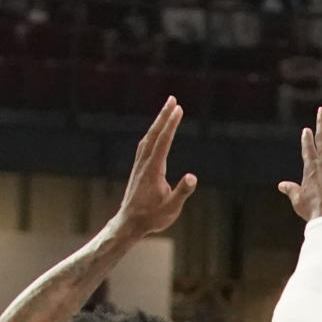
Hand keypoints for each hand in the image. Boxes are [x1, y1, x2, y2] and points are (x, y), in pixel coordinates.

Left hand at [113, 97, 196, 238]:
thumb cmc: (152, 218)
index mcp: (154, 169)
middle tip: (172, 98)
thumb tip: (192, 177)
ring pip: (148, 137)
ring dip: (157, 123)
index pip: (164, 141)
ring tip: (166, 111)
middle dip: (163, 115)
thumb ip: (182, 192)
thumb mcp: (171, 208)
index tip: (178, 109)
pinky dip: (151, 134)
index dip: (171, 124)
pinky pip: (145, 145)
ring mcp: (139, 165)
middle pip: (154, 133)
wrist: (129, 223)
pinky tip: (154, 134)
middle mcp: (144, 163)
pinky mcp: (138, 170)